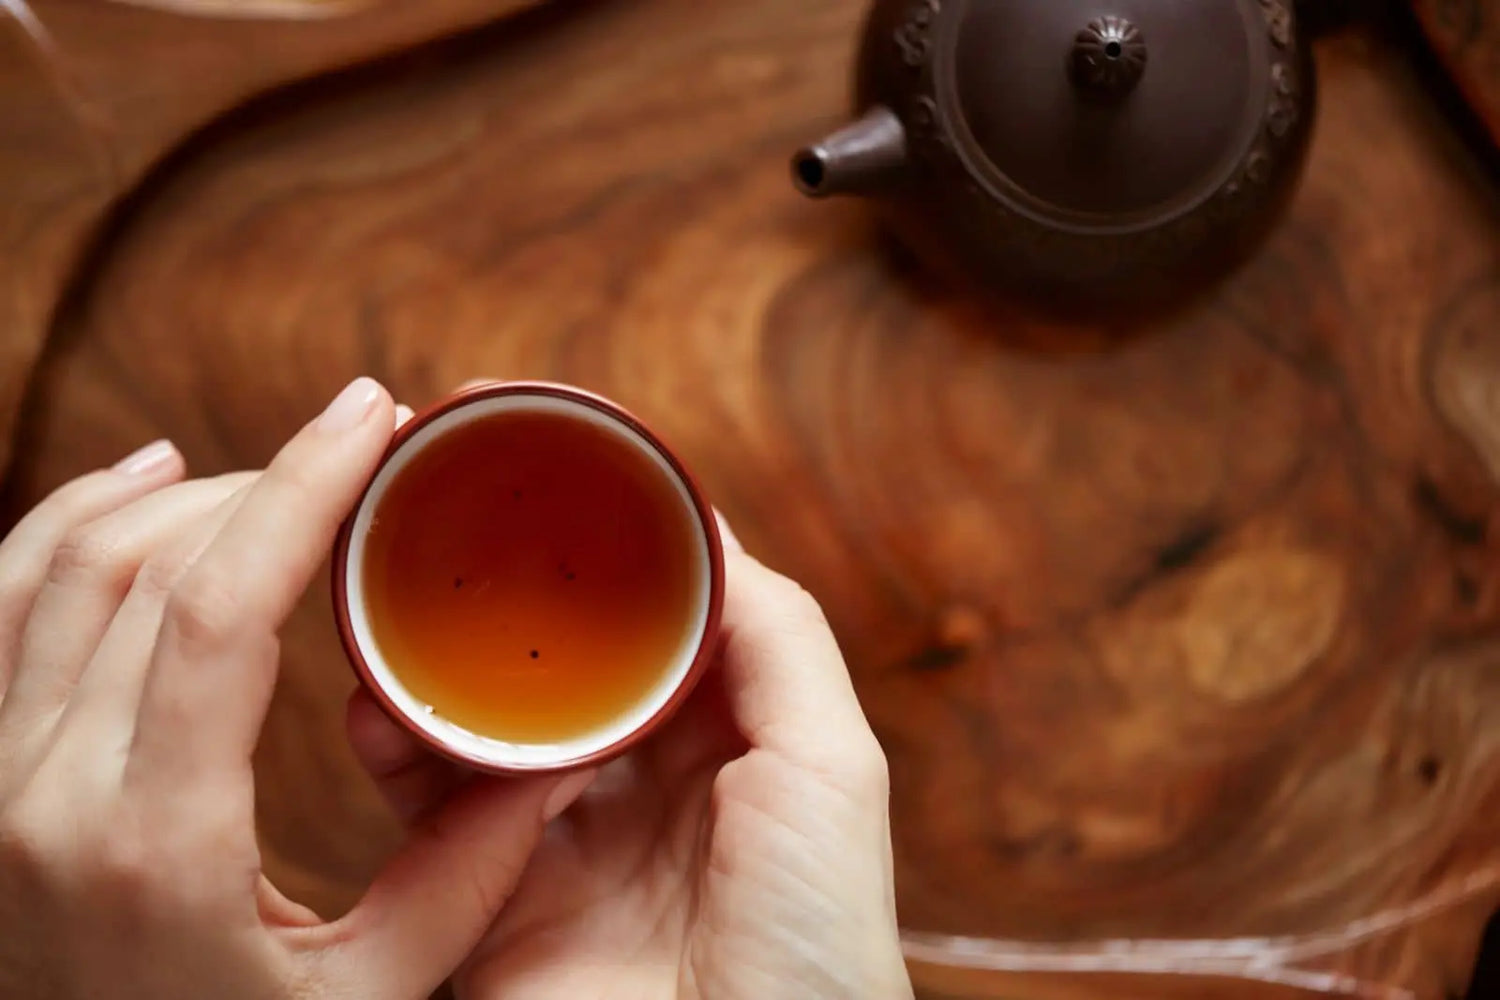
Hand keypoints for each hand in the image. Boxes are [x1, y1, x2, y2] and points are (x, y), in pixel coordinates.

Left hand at [0, 378, 590, 999]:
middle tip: (357, 449)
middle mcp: (41, 796)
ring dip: (175, 493)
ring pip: (62, 563)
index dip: (298, 490)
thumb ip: (467, 876)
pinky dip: (66, 519)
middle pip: (148, 566)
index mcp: (155, 845)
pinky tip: (138, 483)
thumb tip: (556, 757)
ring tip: (269, 464)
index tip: (368, 415)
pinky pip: (0, 600)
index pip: (215, 612)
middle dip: (264, 482)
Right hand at [349, 519, 912, 999]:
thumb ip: (777, 636)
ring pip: (489, 732)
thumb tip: (707, 532)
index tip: (556, 479)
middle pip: (565, 673)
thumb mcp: (830, 763)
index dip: (614, 558)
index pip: (662, 628)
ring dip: (442, 674)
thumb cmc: (816, 935)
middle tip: (453, 530)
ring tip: (400, 612)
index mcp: (728, 746)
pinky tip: (378, 709)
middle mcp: (643, 789)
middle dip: (513, 609)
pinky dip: (400, 759)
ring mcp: (565, 847)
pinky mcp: (493, 906)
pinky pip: (433, 819)